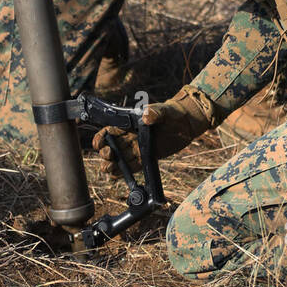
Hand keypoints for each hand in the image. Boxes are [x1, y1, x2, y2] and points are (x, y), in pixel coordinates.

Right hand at [92, 86, 216, 178]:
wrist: (186, 123)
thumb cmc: (172, 112)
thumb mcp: (163, 110)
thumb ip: (154, 112)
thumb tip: (146, 117)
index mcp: (128, 125)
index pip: (108, 132)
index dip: (100, 139)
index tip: (101, 144)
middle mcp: (130, 137)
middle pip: (110, 148)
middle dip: (106, 154)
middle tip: (111, 155)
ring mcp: (137, 149)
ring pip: (119, 161)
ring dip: (112, 166)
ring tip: (112, 168)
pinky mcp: (146, 158)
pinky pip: (132, 168)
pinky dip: (124, 173)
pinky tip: (120, 176)